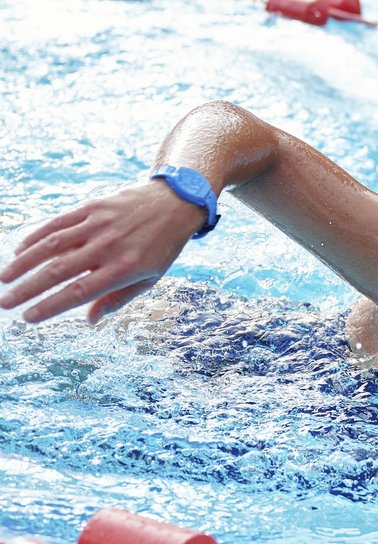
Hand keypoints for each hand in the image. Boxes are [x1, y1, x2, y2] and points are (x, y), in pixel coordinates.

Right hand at [0, 180, 206, 323]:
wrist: (174, 203)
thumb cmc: (161, 247)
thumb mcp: (150, 278)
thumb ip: (118, 299)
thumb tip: (90, 319)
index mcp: (124, 269)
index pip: (78, 291)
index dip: (50, 306)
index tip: (28, 318)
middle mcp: (108, 247)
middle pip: (58, 271)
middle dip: (27, 289)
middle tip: (4, 303)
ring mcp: (98, 225)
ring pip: (51, 245)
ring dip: (23, 263)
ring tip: (4, 280)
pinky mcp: (91, 207)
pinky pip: (57, 223)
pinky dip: (36, 237)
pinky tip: (19, 251)